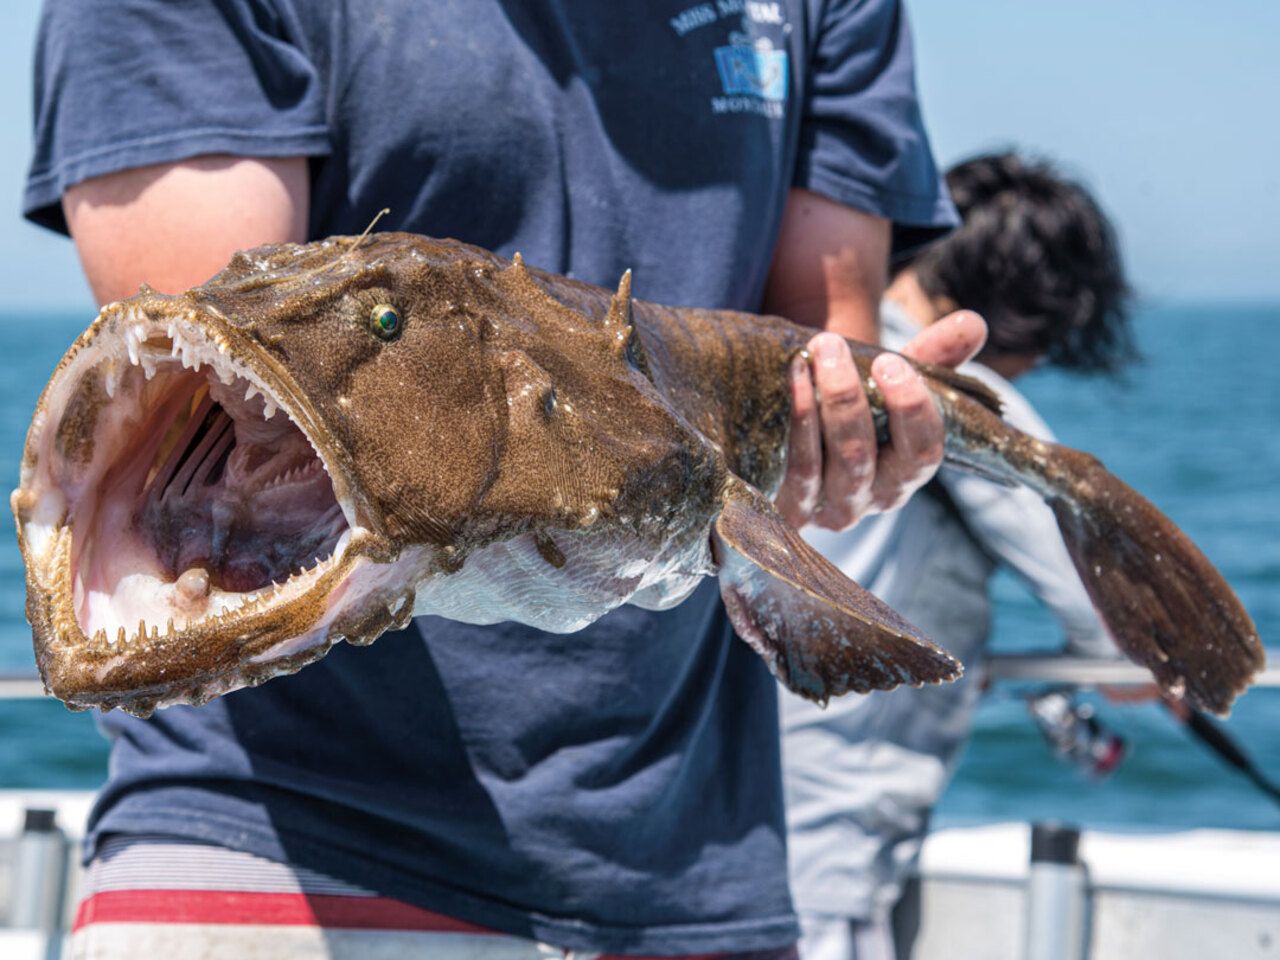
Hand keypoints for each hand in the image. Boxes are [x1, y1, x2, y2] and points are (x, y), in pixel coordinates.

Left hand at [775, 311, 986, 530]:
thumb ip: (935, 356)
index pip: (923, 451)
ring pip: (829, 463)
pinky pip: (797, 470)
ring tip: (810, 356)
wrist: (809, 439)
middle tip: (830, 345)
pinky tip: (794, 381)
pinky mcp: (795, 511)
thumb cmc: (863, 409)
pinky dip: (797, 421)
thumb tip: (973, 322)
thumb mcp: (895, 383)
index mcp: (907, 472)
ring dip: (818, 403)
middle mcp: (872, 498)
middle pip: (862, 457)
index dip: (910, 408)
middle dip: (846, 398)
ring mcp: (831, 508)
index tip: (888, 362)